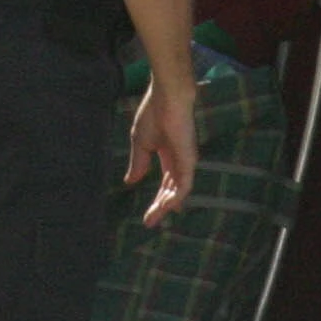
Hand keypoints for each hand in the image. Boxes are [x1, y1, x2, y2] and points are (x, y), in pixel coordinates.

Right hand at [124, 74, 198, 226]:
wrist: (167, 97)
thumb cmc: (154, 113)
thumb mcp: (140, 143)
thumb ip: (138, 163)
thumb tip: (130, 182)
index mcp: (168, 154)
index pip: (165, 182)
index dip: (157, 199)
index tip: (147, 216)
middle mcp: (180, 160)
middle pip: (171, 190)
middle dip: (160, 208)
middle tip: (149, 223)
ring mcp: (186, 160)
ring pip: (178, 191)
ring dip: (165, 206)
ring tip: (153, 219)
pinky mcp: (190, 160)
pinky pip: (184, 185)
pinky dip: (175, 197)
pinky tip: (165, 207)